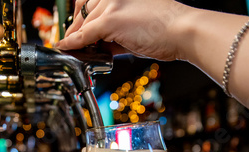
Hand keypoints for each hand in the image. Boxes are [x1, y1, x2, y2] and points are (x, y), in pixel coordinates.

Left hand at [57, 0, 191, 60]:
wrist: (184, 31)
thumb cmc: (166, 29)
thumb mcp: (134, 28)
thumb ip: (114, 33)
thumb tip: (99, 44)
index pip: (90, 2)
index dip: (79, 17)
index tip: (74, 30)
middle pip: (84, 12)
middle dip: (76, 29)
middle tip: (71, 42)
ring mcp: (112, 4)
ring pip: (84, 24)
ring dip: (76, 38)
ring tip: (72, 49)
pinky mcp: (110, 19)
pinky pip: (84, 34)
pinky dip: (73, 43)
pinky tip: (65, 47)